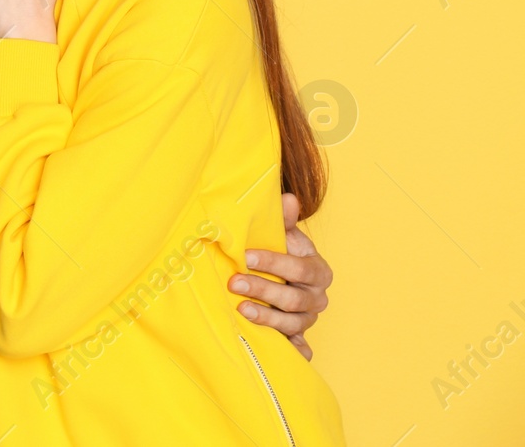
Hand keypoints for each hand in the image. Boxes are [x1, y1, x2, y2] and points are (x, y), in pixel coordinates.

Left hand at [228, 193, 332, 359]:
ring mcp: (307, 319)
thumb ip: (284, 220)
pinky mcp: (298, 337)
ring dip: (267, 318)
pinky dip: (291, 352)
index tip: (245, 256)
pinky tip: (274, 351)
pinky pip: (299, 349)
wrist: (287, 277)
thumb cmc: (282, 252)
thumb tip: (288, 199)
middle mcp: (317, 297)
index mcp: (317, 270)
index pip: (298, 267)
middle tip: (233, 282)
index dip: (273, 262)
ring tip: (241, 310)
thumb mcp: (284, 235)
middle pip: (293, 298)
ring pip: (292, 323)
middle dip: (263, 290)